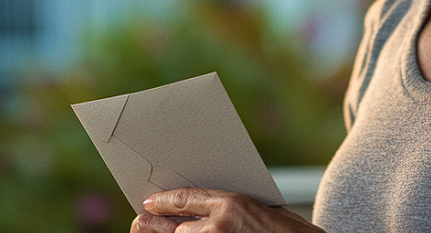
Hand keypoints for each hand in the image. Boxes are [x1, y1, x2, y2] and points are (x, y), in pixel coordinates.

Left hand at [130, 187, 324, 232]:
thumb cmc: (288, 231)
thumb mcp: (260, 206)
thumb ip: (230, 205)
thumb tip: (202, 205)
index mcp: (230, 203)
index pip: (184, 200)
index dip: (163, 202)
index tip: (150, 202)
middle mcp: (219, 227)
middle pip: (173, 227)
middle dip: (154, 225)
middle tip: (142, 222)